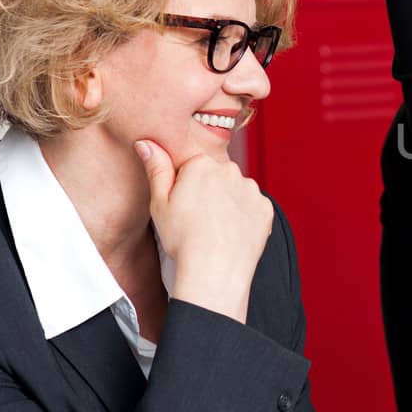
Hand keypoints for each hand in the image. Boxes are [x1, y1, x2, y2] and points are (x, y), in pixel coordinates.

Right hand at [136, 139, 273, 322]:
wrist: (214, 269)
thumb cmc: (182, 238)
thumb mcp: (159, 202)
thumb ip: (156, 168)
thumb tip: (146, 142)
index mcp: (203, 164)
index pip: (193, 167)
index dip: (184, 187)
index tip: (182, 206)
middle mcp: (232, 171)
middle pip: (217, 176)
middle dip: (208, 191)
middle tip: (198, 219)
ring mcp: (252, 190)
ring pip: (236, 191)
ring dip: (228, 203)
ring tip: (215, 228)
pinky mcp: (265, 209)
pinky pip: (252, 208)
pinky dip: (244, 217)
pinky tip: (232, 233)